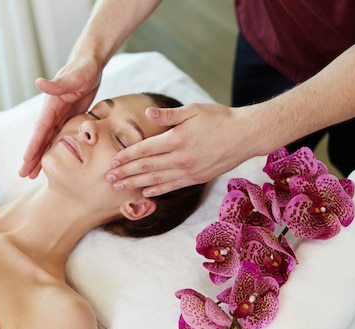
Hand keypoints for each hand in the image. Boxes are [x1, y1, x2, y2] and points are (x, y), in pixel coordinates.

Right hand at [19, 57, 101, 177]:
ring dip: (39, 157)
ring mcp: (59, 116)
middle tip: (23, 175)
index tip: (25, 160)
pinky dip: (51, 150)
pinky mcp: (67, 118)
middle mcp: (52, 113)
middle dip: (31, 157)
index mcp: (52, 106)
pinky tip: (49, 161)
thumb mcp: (74, 77)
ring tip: (31, 174)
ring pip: (47, 142)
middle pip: (40, 139)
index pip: (40, 129)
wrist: (88, 64)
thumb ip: (57, 83)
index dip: (33, 146)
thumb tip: (38, 83)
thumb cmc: (83, 69)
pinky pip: (58, 138)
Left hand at [105, 102, 257, 195]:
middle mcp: (181, 158)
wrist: (245, 135)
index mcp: (177, 139)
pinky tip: (146, 193)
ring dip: (136, 184)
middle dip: (125, 173)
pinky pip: (173, 186)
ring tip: (120, 188)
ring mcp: (190, 171)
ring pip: (157, 179)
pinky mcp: (197, 178)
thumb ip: (168, 115)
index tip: (112, 161)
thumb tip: (147, 113)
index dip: (127, 156)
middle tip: (108, 179)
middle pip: (147, 167)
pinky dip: (158, 190)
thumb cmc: (219, 118)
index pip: (145, 150)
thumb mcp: (193, 110)